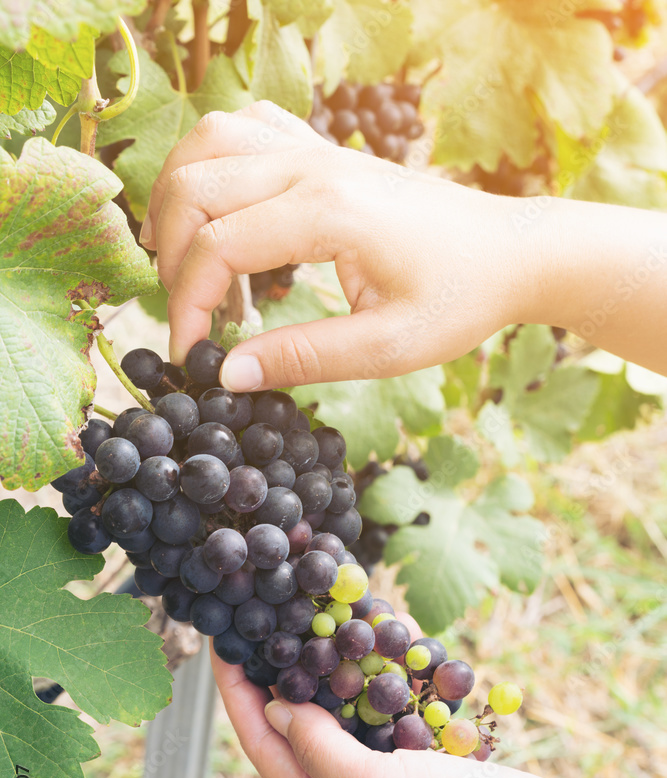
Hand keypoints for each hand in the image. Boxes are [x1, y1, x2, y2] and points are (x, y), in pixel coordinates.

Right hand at [142, 101, 524, 386]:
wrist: (509, 252)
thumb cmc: (459, 299)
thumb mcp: (387, 347)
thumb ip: (304, 358)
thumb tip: (229, 374)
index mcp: (328, 213)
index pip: (218, 247)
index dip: (187, 306)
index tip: (192, 354)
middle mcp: (313, 166)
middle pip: (195, 185)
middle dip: (171, 253)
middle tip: (188, 310)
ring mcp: (318, 149)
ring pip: (210, 140)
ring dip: (180, 195)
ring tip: (186, 255)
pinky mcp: (325, 150)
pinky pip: (247, 126)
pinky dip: (215, 159)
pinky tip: (226, 206)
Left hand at [210, 626, 666, 777]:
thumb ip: (318, 750)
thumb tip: (274, 708)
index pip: (264, 744)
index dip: (237, 693)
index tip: (220, 641)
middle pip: (302, 720)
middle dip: (283, 668)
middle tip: (267, 614)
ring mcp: (392, 770)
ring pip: (349, 704)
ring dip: (335, 660)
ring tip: (316, 611)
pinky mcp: (428, 752)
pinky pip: (392, 702)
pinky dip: (383, 667)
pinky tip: (377, 631)